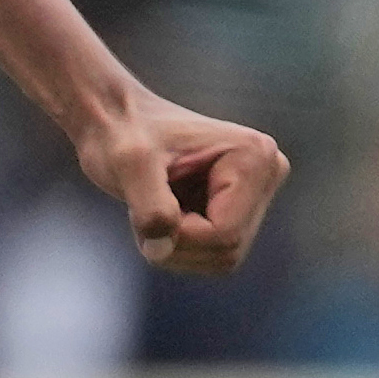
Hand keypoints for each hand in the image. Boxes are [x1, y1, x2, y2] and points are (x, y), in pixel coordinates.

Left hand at [76, 89, 288, 275]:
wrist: (111, 119)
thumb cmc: (119, 132)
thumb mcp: (128, 163)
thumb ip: (150, 207)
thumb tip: (162, 250)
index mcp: (255, 155)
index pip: (224, 233)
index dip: (177, 233)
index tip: (144, 199)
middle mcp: (267, 173)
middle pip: (227, 249)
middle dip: (176, 240)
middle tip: (142, 203)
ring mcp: (256, 193)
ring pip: (222, 258)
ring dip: (175, 245)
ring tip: (150, 203)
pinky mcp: (240, 209)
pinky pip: (214, 255)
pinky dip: (179, 245)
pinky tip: (161, 209)